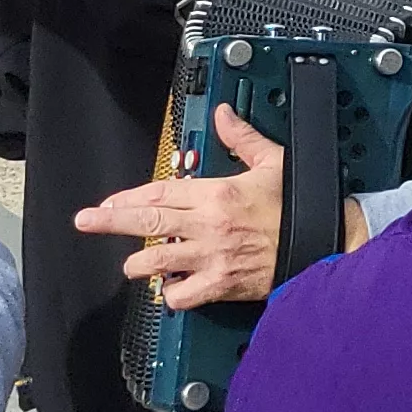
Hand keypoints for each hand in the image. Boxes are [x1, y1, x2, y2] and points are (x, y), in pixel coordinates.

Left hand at [73, 105, 291, 308]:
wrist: (325, 241)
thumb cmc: (300, 203)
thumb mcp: (273, 161)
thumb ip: (242, 138)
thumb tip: (223, 115)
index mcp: (217, 194)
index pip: (160, 194)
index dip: (129, 198)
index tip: (108, 202)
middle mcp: (208, 227)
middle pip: (147, 225)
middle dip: (111, 223)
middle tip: (86, 222)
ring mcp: (212, 259)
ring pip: (157, 263)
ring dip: (138, 265)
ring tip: (132, 266)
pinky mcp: (221, 286)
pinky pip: (181, 296)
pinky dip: (171, 295)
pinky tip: (172, 288)